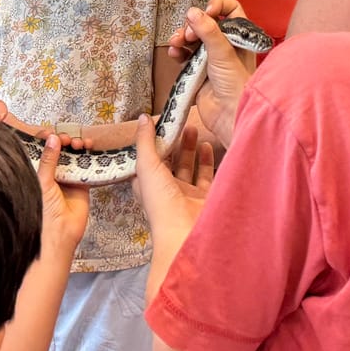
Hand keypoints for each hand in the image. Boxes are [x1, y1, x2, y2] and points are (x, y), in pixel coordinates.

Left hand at [35, 136, 89, 253]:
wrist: (61, 233)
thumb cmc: (44, 214)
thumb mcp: (43, 182)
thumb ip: (49, 160)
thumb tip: (52, 139)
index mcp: (38, 173)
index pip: (41, 150)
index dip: (45, 139)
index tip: (49, 132)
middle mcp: (52, 174)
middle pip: (58, 150)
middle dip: (62, 140)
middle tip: (65, 139)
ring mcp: (67, 177)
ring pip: (72, 154)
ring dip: (76, 145)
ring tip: (77, 143)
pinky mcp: (81, 182)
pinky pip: (86, 164)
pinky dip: (88, 154)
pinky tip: (88, 147)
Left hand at [132, 115, 212, 242]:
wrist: (186, 232)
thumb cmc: (161, 204)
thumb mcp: (147, 167)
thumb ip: (145, 141)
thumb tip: (142, 118)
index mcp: (148, 183)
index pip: (147, 158)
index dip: (152, 141)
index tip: (159, 122)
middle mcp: (166, 189)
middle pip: (169, 161)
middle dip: (174, 141)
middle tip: (180, 122)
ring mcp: (186, 194)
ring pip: (188, 166)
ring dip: (190, 148)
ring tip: (193, 128)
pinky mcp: (205, 197)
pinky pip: (206, 175)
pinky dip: (207, 160)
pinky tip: (208, 146)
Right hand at [167, 6, 250, 150]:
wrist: (229, 116)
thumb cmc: (236, 85)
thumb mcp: (223, 53)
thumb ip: (208, 31)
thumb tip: (193, 12)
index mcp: (238, 36)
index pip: (230, 10)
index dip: (218, 6)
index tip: (206, 11)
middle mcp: (225, 45)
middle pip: (206, 23)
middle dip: (193, 25)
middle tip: (189, 36)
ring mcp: (211, 58)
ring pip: (192, 39)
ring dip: (181, 37)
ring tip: (176, 43)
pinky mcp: (197, 71)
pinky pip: (184, 55)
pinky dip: (178, 52)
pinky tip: (174, 53)